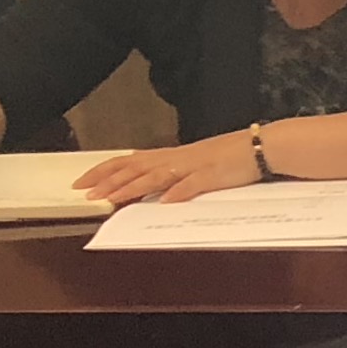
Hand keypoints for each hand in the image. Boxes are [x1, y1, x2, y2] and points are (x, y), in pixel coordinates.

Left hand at [78, 134, 259, 206]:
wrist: (264, 146)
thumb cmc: (233, 156)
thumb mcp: (198, 164)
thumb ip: (176, 175)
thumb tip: (155, 190)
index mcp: (173, 155)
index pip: (130, 160)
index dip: (105, 170)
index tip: (83, 182)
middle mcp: (178, 158)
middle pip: (136, 167)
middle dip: (109, 180)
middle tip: (85, 193)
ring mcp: (194, 166)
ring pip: (156, 176)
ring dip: (132, 187)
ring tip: (112, 199)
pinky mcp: (213, 175)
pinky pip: (192, 184)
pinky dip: (177, 192)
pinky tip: (164, 202)